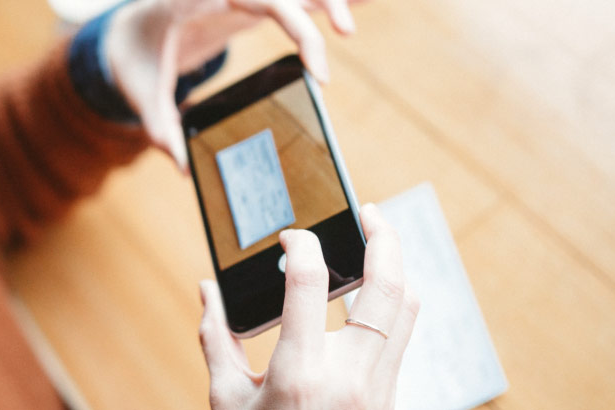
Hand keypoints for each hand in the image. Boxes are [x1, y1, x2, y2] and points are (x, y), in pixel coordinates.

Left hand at [104, 0, 360, 170]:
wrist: (125, 32)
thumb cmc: (133, 56)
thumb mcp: (139, 92)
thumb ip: (159, 126)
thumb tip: (183, 164)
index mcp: (197, 1)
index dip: (294, 23)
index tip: (315, 67)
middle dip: (321, 9)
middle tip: (336, 55)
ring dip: (329, 0)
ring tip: (352, 27)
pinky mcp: (251, 7)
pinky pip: (291, 0)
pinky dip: (322, 3)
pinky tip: (354, 8)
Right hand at [198, 203, 418, 408]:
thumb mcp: (227, 401)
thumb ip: (215, 340)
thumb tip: (207, 290)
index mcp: (301, 375)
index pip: (310, 284)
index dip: (301, 246)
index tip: (290, 237)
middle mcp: (350, 378)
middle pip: (386, 286)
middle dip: (383, 238)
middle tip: (366, 211)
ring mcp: (379, 389)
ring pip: (408, 308)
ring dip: (398, 266)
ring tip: (379, 242)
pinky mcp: (392, 396)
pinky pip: (404, 335)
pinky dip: (394, 302)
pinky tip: (375, 290)